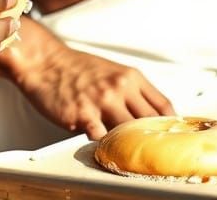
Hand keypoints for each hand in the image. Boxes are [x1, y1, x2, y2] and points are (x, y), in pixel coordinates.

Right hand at [13, 40, 174, 138]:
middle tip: (152, 153)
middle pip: (149, 123)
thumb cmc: (77, 68)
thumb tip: (149, 117)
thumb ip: (131, 92)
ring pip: (128, 133)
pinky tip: (104, 150)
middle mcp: (119, 87)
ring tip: (129, 156)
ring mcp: (101, 101)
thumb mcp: (111, 71)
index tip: (172, 138)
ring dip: (128, 146)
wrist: (45, 62)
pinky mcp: (82, 115)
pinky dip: (104, 147)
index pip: (163, 106)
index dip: (171, 126)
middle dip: (152, 140)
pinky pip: (100, 139)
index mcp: (130, 76)